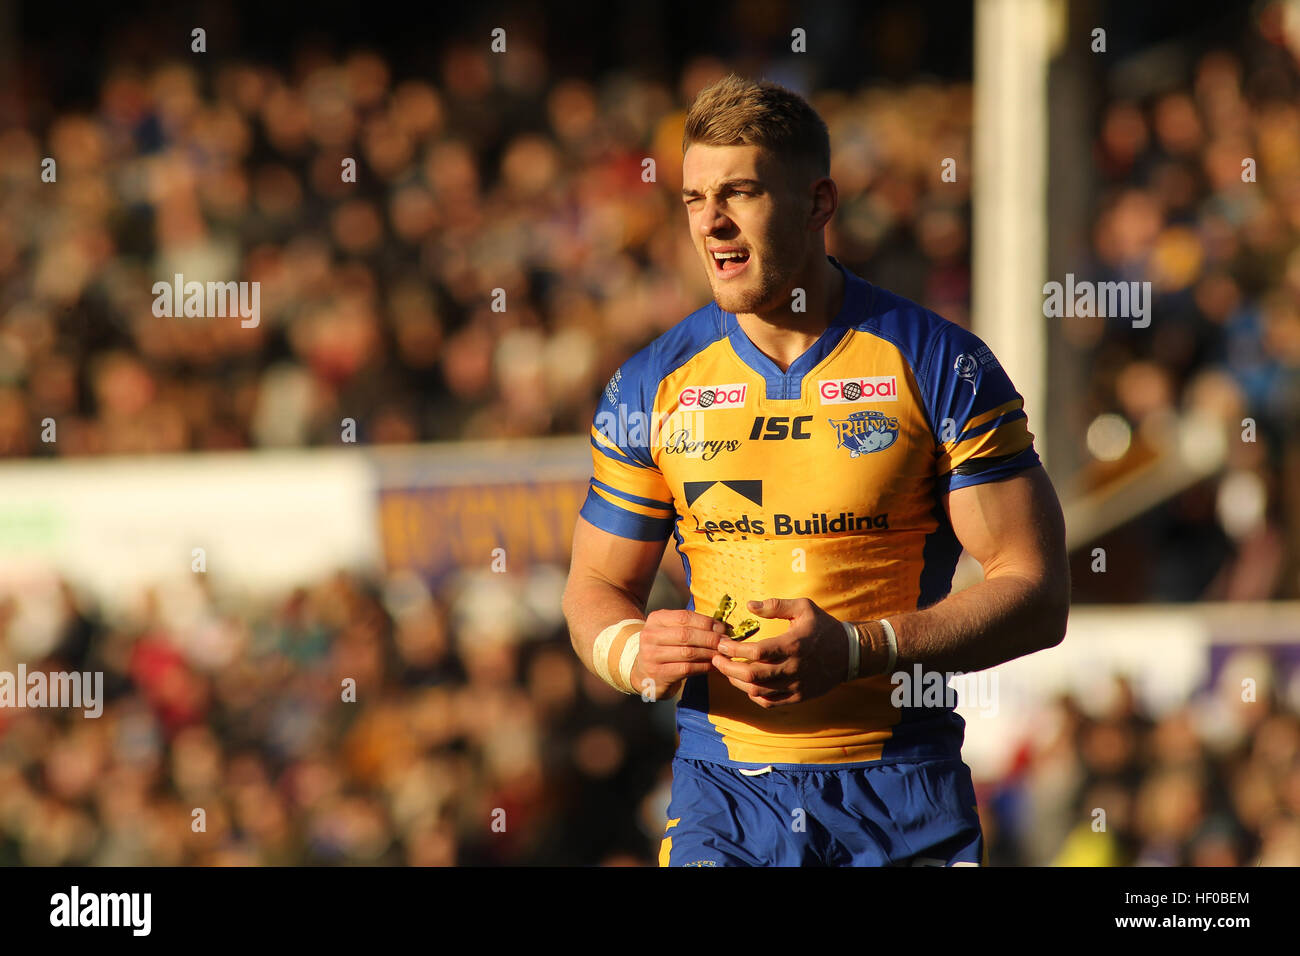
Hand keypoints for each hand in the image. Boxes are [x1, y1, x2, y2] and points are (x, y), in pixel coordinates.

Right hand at [629, 608, 728, 700]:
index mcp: (656, 619)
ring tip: (722, 655)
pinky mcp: (658, 673)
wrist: (643, 671)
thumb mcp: (671, 630)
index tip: (722, 628)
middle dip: (710, 639)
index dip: (706, 622)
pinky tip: (713, 666)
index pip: (684, 617)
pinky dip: (704, 667)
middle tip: (726, 643)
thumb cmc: (664, 647)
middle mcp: (650, 635)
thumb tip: (721, 627)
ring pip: (688, 653)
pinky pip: (687, 669)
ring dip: (709, 654)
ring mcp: (651, 655)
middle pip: (686, 635)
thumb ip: (691, 626)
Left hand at [711, 597, 849, 707]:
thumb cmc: (823, 627)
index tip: (721, 644)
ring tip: (728, 671)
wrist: (849, 654)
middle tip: (716, 659)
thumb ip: (775, 605)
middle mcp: (794, 668)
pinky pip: (770, 703)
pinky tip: (747, 684)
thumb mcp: (803, 607)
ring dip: (738, 682)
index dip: (734, 650)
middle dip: (728, 668)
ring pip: (758, 691)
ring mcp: (796, 686)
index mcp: (793, 645)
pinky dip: (754, 695)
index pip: (756, 652)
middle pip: (752, 675)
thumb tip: (749, 605)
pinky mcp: (799, 697)